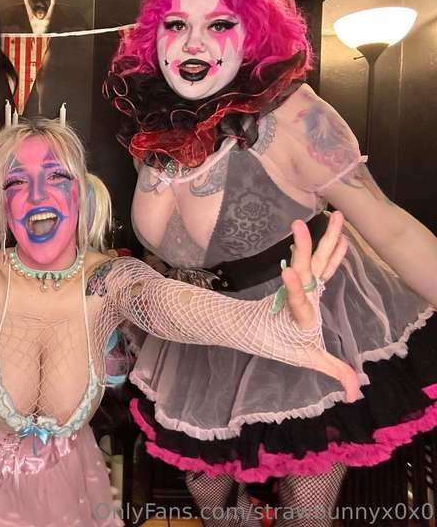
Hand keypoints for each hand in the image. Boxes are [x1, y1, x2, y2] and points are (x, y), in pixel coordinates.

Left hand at [282, 211, 358, 401]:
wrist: (257, 328)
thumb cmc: (281, 343)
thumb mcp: (306, 359)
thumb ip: (332, 370)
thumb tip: (354, 394)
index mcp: (299, 317)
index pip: (297, 302)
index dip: (293, 289)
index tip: (288, 271)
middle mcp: (300, 296)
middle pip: (308, 269)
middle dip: (313, 246)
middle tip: (319, 221)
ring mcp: (303, 286)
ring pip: (314, 260)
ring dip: (325, 240)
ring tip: (335, 217)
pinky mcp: (307, 282)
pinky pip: (320, 264)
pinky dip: (330, 252)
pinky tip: (340, 238)